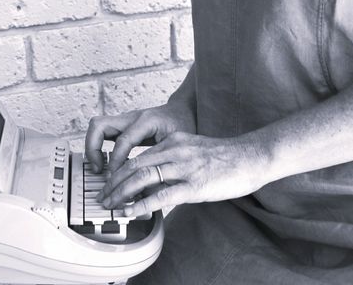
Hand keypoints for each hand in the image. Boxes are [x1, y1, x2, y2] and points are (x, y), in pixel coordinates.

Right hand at [84, 100, 195, 174]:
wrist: (184, 110)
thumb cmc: (183, 126)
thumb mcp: (177, 144)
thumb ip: (162, 162)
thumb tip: (150, 188)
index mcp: (146, 121)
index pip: (123, 140)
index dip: (116, 162)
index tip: (114, 179)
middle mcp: (131, 117)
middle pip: (99, 125)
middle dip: (93, 149)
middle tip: (98, 170)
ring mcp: (125, 120)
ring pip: (98, 127)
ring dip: (93, 148)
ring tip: (99, 169)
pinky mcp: (123, 126)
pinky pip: (104, 133)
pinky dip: (99, 147)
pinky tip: (107, 165)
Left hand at [99, 131, 269, 217]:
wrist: (250, 157)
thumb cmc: (224, 158)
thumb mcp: (193, 151)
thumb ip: (173, 161)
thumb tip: (154, 179)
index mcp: (174, 142)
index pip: (137, 156)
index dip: (118, 171)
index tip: (108, 184)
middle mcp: (175, 150)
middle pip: (134, 165)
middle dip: (114, 183)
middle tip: (103, 197)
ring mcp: (184, 167)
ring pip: (143, 177)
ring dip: (122, 192)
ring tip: (111, 205)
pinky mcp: (194, 184)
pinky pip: (162, 193)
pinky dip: (143, 203)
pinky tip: (132, 211)